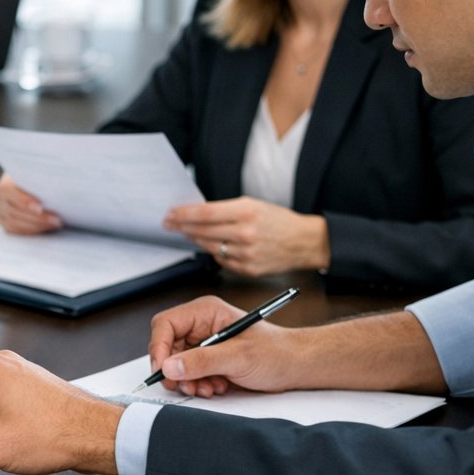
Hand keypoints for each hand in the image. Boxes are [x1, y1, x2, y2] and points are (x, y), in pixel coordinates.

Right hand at [0, 173, 61, 234]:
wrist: (35, 186)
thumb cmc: (39, 180)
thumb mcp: (39, 176)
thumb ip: (42, 181)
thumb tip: (55, 187)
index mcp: (5, 182)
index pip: (8, 191)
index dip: (23, 201)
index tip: (40, 208)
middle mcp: (0, 198)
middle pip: (14, 211)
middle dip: (37, 218)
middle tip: (56, 219)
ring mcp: (1, 212)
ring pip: (15, 223)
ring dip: (37, 226)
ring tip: (55, 224)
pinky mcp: (5, 222)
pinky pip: (16, 231)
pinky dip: (32, 231)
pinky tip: (46, 228)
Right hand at [146, 295, 301, 397]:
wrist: (296, 366)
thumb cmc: (276, 352)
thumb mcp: (238, 357)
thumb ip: (202, 361)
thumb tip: (169, 367)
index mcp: (205, 312)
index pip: (166, 325)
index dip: (159, 348)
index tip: (162, 370)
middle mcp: (201, 325)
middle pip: (168, 347)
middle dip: (176, 370)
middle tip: (186, 386)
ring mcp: (204, 343)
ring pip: (177, 363)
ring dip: (188, 380)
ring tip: (207, 388)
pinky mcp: (208, 359)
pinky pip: (190, 373)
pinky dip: (198, 384)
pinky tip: (216, 387)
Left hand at [162, 196, 328, 275]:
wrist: (304, 242)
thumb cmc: (278, 220)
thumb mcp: (253, 205)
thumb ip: (225, 209)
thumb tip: (196, 213)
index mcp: (246, 212)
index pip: (204, 213)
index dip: (183, 214)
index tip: (170, 214)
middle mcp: (245, 233)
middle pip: (202, 231)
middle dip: (182, 227)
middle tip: (169, 224)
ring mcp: (246, 254)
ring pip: (209, 247)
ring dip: (195, 240)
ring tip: (187, 233)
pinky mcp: (247, 269)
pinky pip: (221, 260)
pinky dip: (214, 252)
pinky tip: (211, 245)